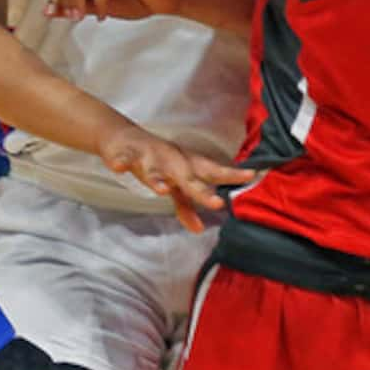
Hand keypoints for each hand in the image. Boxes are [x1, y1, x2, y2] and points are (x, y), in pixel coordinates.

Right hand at [98, 123, 253, 231]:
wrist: (126, 139)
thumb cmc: (159, 163)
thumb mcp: (174, 185)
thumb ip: (186, 207)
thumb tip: (199, 229)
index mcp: (186, 167)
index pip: (212, 173)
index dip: (231, 176)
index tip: (252, 176)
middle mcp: (172, 162)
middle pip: (188, 177)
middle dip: (201, 191)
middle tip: (216, 203)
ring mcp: (149, 157)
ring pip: (154, 170)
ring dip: (157, 180)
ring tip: (162, 190)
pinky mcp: (126, 154)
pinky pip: (122, 159)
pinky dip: (120, 161)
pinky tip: (118, 167)